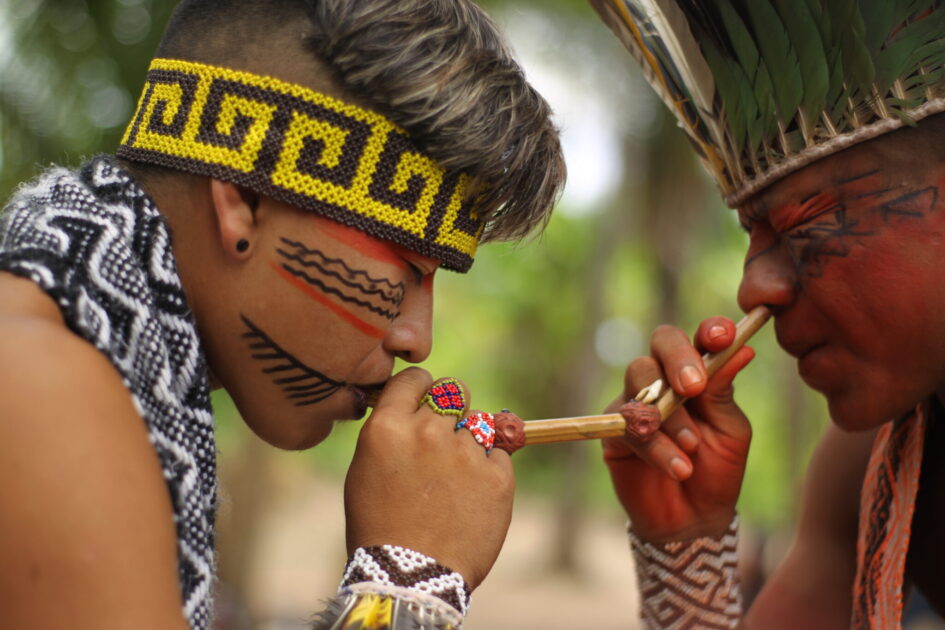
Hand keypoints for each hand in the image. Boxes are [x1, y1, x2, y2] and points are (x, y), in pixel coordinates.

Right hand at [344, 367, 514, 589]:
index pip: (415, 379)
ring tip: (456, 480)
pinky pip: (501, 453)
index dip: (423, 386)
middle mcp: (428, 432)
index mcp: (389, 427)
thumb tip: (414, 409)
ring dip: (470, 442)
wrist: (411, 577)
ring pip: (478, 423)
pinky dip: (491, 467)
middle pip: (454, 392)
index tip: (426, 398)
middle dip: (451, 408)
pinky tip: (472, 495)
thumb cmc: (380, 526)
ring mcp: (465, 453)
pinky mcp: (497, 476)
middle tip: (447, 436)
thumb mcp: (366, 470)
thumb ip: (391, 432)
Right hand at [603, 317, 754, 542]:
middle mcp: (665, 379)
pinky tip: (678, 468)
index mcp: (699, 372)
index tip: (721, 336)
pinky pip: (627, 423)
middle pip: (661, 342)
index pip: (700, 337)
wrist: (693, 520)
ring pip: (640, 377)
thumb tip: (743, 350)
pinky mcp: (613, 428)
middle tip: (694, 387)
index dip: (709, 330)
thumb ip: (725, 392)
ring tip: (692, 447)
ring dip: (669, 413)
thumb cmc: (717, 471)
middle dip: (678, 358)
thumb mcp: (730, 431)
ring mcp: (636, 400)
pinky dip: (656, 447)